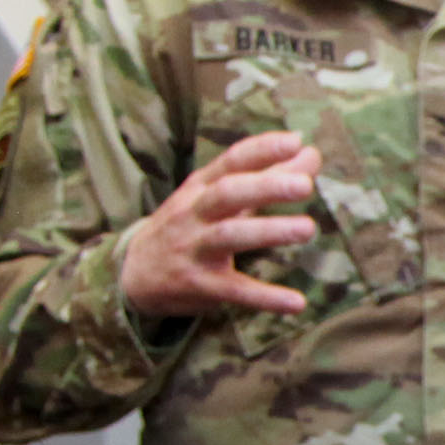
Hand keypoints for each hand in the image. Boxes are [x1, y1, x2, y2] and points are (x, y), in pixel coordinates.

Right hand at [118, 131, 320, 318]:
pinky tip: (296, 303)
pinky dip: (265, 297)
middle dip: (265, 187)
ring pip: (229, 236)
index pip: (231, 162)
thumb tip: (311, 153)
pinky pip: (235, 290)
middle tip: (305, 185)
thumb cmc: (190, 225)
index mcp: (201, 187)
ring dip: (268, 231)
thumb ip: (267, 176)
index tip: (294, 141)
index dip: (261, 150)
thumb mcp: (219, 196)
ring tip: (308, 228)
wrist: (133, 272)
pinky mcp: (200, 284)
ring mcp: (195, 248)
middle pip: (227, 194)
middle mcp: (195, 213)